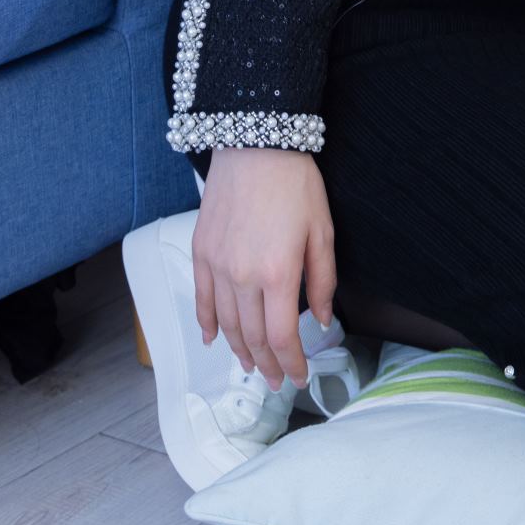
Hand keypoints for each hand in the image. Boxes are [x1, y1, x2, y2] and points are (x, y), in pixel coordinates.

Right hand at [192, 147, 336, 388]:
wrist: (255, 144)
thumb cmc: (294, 183)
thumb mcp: (322, 230)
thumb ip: (323, 280)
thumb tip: (320, 320)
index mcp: (277, 273)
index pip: (282, 337)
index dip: (291, 364)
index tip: (299, 376)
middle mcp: (243, 276)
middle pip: (253, 337)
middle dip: (267, 365)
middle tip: (277, 380)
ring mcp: (218, 265)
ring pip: (227, 324)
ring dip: (240, 350)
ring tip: (252, 365)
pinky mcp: (201, 252)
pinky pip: (202, 299)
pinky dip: (208, 324)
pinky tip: (213, 339)